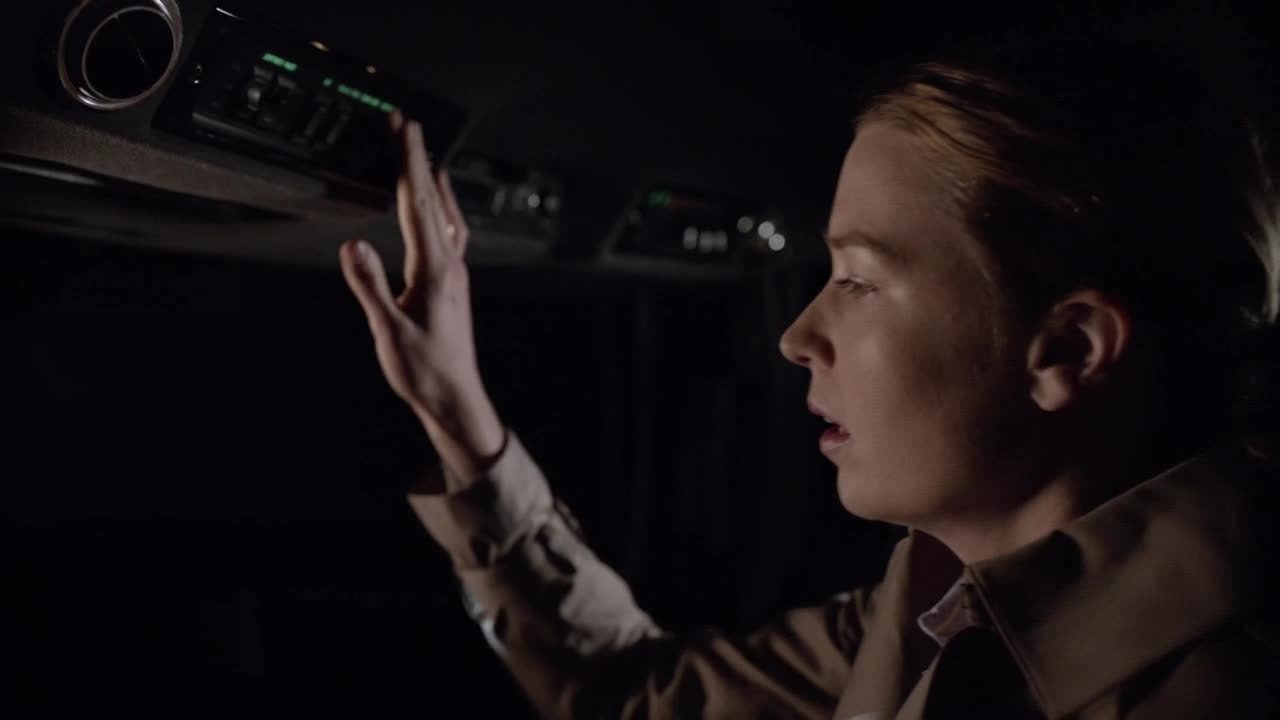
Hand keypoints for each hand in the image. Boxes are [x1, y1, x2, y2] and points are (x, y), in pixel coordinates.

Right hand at [339, 114, 504, 488]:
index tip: (403, 129)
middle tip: (406, 126)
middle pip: (433, 200)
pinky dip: (440, 211)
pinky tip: (438, 212)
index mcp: (435, 270)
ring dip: (431, 183)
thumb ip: (370, 287)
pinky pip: (450, 235)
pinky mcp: (454, 286)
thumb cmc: (423, 370)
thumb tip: (352, 246)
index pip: (418, 204)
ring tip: (423, 157)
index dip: (408, 162)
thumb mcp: (388, 331)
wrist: (456, 397)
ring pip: (446, 215)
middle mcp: (451, 265)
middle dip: (418, 160)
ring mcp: (456, 275)